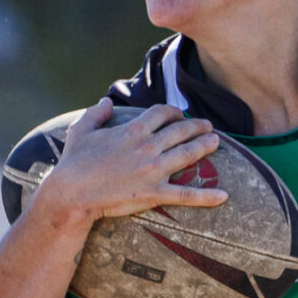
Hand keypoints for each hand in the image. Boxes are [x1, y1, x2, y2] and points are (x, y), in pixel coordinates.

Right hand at [33, 100, 229, 225]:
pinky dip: (207, 196)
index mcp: (133, 130)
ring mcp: (154, 170)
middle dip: (197, 126)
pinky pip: (186, 195)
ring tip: (217, 142)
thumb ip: (96, 113)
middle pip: (181, 130)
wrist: (72, 193)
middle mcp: (148, 147)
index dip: (174, 111)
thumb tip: (106, 102)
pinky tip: (224, 195)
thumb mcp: (81, 130)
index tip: (179, 114)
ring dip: (205, 146)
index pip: (162, 113)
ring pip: (188, 154)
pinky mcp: (155, 193)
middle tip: (208, 126)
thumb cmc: (73, 162)